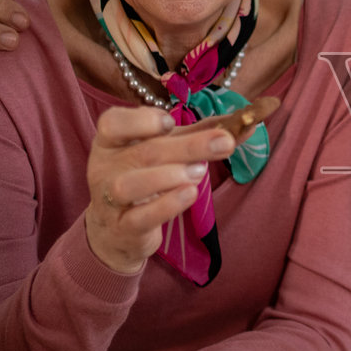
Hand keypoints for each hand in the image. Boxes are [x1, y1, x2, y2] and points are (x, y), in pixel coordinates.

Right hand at [85, 108, 238, 273]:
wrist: (118, 230)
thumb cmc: (145, 178)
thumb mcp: (167, 151)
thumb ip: (201, 134)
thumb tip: (245, 122)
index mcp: (112, 142)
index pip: (113, 123)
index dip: (140, 120)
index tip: (171, 121)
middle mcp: (105, 167)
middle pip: (143, 152)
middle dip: (187, 146)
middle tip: (224, 142)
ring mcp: (110, 200)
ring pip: (131, 184)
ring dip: (171, 176)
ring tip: (200, 172)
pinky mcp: (124, 228)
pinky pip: (140, 217)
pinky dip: (166, 205)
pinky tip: (189, 194)